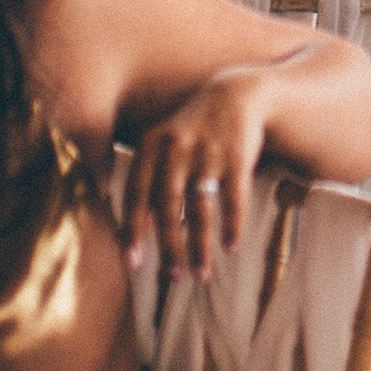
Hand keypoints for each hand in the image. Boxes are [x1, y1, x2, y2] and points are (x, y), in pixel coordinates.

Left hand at [121, 65, 273, 278]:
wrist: (237, 94)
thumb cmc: (192, 130)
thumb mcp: (162, 142)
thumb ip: (146, 180)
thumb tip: (136, 232)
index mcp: (152, 144)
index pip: (136, 193)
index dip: (132, 228)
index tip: (132, 261)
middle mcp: (177, 147)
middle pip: (168, 206)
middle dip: (169, 246)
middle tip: (174, 276)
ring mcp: (208, 151)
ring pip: (200, 208)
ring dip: (200, 245)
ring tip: (201, 273)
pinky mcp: (237, 155)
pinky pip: (233, 198)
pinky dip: (232, 225)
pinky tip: (231, 247)